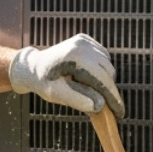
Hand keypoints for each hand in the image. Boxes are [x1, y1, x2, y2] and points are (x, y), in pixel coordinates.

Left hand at [8, 33, 123, 117]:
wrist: (32, 66)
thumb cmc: (43, 83)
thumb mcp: (56, 95)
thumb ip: (77, 100)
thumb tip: (99, 106)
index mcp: (76, 58)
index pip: (103, 80)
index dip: (113, 98)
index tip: (120, 112)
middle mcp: (82, 45)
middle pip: (108, 72)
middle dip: (109, 90)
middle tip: (109, 108)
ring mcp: (84, 40)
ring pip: (107, 64)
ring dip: (105, 79)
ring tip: (93, 91)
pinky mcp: (85, 39)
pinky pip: (102, 56)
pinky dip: (101, 68)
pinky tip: (90, 77)